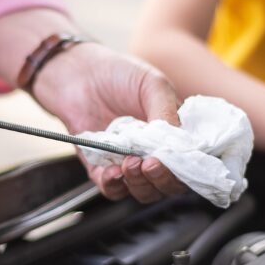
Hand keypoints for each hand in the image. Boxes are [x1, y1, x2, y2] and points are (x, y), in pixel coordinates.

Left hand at [32, 43, 189, 202]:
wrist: (76, 73)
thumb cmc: (118, 74)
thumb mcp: (152, 85)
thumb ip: (167, 113)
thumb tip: (179, 143)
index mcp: (173, 135)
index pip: (188, 164)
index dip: (185, 169)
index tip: (174, 161)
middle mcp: (153, 153)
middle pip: (168, 184)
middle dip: (161, 180)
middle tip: (149, 164)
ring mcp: (128, 162)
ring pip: (143, 191)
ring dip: (139, 184)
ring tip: (129, 163)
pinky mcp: (101, 168)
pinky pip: (112, 190)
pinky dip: (114, 186)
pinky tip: (112, 171)